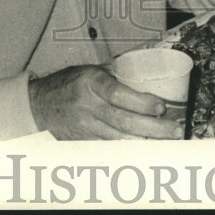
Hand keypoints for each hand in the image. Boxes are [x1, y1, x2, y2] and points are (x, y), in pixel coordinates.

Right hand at [27, 65, 182, 139]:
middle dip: (153, 128)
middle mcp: (88, 105)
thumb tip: (149, 65)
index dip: (141, 103)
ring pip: (120, 139)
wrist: (39, 105)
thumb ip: (117, 72)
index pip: (118, 94)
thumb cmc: (69, 83)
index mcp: (91, 82)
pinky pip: (111, 147)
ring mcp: (86, 127)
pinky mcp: (85, 141)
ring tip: (168, 141)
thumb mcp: (91, 70)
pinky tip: (148, 149)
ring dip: (146, 141)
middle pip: (124, 121)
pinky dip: (131, 149)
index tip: (161, 107)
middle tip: (176, 130)